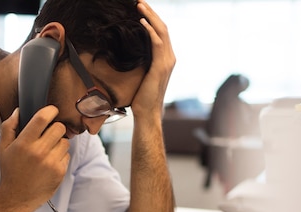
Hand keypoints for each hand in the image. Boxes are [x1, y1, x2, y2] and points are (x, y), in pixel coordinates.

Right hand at [0, 106, 69, 209]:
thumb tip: (19, 111)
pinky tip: (50, 162)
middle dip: (55, 128)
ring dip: (58, 143)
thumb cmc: (10, 171)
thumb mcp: (3, 148)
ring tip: (48, 150)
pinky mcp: (60, 172)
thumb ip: (9, 127)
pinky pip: (67, 155)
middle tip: (49, 134)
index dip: (51, 110)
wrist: (17, 197)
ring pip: (65, 141)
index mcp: (24, 143)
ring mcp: (51, 162)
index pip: (42, 118)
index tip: (52, 111)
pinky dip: (60, 156)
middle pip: (59, 127)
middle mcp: (39, 151)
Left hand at [131, 0, 175, 119]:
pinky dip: (150, 30)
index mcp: (166, 58)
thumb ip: (142, 61)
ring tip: (139, 5)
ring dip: (150, 16)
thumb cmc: (142, 96)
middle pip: (163, 27)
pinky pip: (156, 43)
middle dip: (151, 12)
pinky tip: (141, 22)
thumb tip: (131, 51)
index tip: (141, 7)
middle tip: (139, 0)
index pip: (161, 32)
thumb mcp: (142, 74)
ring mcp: (167, 62)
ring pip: (161, 32)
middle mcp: (170, 57)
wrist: (147, 112)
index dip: (152, 17)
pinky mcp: (160, 67)